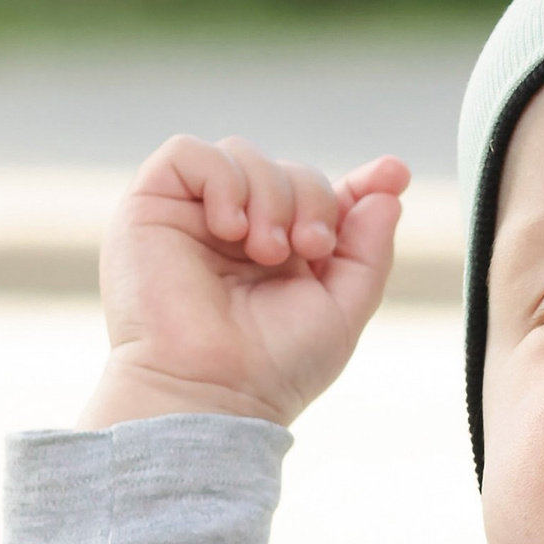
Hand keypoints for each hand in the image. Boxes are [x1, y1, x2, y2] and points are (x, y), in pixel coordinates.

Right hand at [80, 134, 409, 429]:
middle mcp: (239, 230)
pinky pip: (188, 153)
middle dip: (313, 199)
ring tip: (266, 251)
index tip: (392, 173)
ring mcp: (195, 216)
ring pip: (243, 153)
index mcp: (285, 252)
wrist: (211, 391)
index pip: (322, 195)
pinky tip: (230, 228)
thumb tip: (387, 190)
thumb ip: (369, 249)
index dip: (361, 181)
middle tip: (310, 249)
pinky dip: (222, 179)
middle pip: (289, 169)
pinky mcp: (150, 207)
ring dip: (271, 195)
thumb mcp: (344, 307)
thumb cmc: (275, 366)